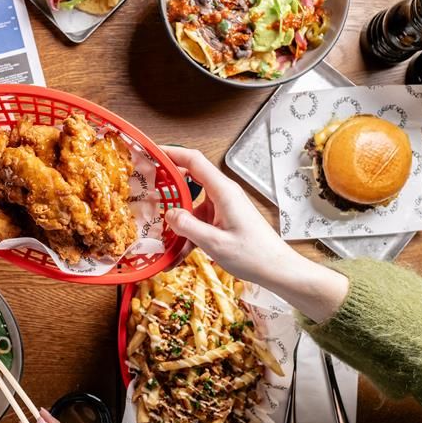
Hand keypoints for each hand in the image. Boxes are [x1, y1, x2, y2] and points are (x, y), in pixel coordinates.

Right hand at [162, 146, 297, 284]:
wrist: (277, 270)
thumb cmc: (254, 255)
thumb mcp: (215, 243)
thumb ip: (188, 227)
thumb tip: (168, 215)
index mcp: (223, 192)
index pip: (194, 161)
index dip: (171, 152)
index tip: (150, 152)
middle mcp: (223, 195)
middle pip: (189, 180)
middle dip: (166, 186)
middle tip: (144, 191)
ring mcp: (223, 208)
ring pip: (191, 207)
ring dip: (176, 221)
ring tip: (159, 236)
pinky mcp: (223, 221)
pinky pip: (198, 222)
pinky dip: (186, 235)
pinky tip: (176, 254)